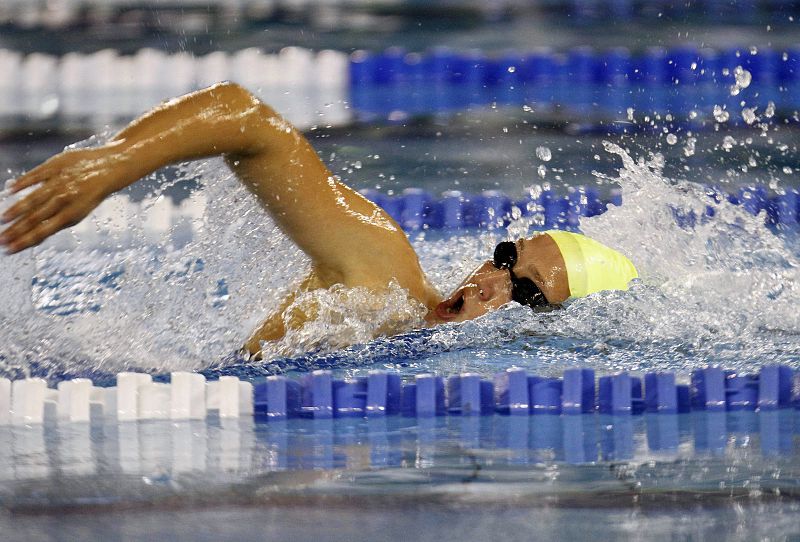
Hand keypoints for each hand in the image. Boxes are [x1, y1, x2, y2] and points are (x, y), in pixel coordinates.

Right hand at [0, 145, 122, 253]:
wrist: (110, 167)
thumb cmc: (91, 193)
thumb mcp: (79, 211)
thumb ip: (57, 222)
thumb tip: (34, 236)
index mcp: (71, 214)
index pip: (43, 231)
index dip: (25, 241)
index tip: (10, 249)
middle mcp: (64, 199)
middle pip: (34, 218)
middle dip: (15, 230)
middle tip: (0, 239)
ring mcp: (59, 182)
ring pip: (32, 199)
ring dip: (15, 211)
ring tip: (3, 220)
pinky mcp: (55, 166)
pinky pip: (35, 175)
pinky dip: (23, 183)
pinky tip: (10, 190)